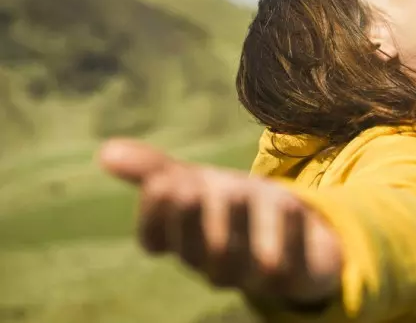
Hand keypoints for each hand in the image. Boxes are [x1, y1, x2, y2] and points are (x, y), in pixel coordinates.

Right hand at [97, 139, 340, 305]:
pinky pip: (287, 265)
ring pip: (238, 262)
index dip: (156, 212)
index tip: (165, 181)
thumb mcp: (195, 182)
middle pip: (196, 250)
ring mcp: (253, 274)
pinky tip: (291, 203)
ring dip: (238, 221)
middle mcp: (214, 263)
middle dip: (193, 216)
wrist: (298, 233)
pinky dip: (288, 232)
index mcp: (184, 242)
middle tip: (195, 184)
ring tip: (238, 190)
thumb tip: (104, 150)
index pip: (155, 238)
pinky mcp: (294, 277)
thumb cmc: (233, 207)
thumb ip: (153, 170)